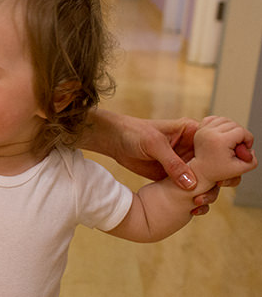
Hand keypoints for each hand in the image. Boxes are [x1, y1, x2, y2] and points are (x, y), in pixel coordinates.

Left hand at [98, 111, 254, 214]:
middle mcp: (193, 149)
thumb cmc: (133, 133)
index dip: (227, 160)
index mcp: (193, 133)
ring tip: (198, 204)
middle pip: (218, 167)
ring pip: (206, 181)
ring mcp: (185, 164)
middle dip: (220, 180)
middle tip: (213, 192)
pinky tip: (193, 209)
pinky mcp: (174, 177)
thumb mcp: (153, 144)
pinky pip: (190, 190)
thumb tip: (192, 185)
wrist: (114, 140)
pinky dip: (193, 199)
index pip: (220, 146)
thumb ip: (172, 163)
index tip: (225, 175)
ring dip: (208, 193)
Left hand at [191, 116, 256, 183]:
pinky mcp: (199, 129)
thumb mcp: (240, 169)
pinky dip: (220, 123)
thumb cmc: (218, 171)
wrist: (200, 171)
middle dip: (240, 134)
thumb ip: (252, 161)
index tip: (245, 148)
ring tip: (231, 140)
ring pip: (224, 120)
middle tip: (238, 146)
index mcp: (220, 140)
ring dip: (231, 128)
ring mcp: (203, 130)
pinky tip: (222, 133)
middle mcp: (210, 133)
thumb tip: (251, 149)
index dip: (248, 139)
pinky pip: (212, 119)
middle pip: (234, 124)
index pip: (241, 131)